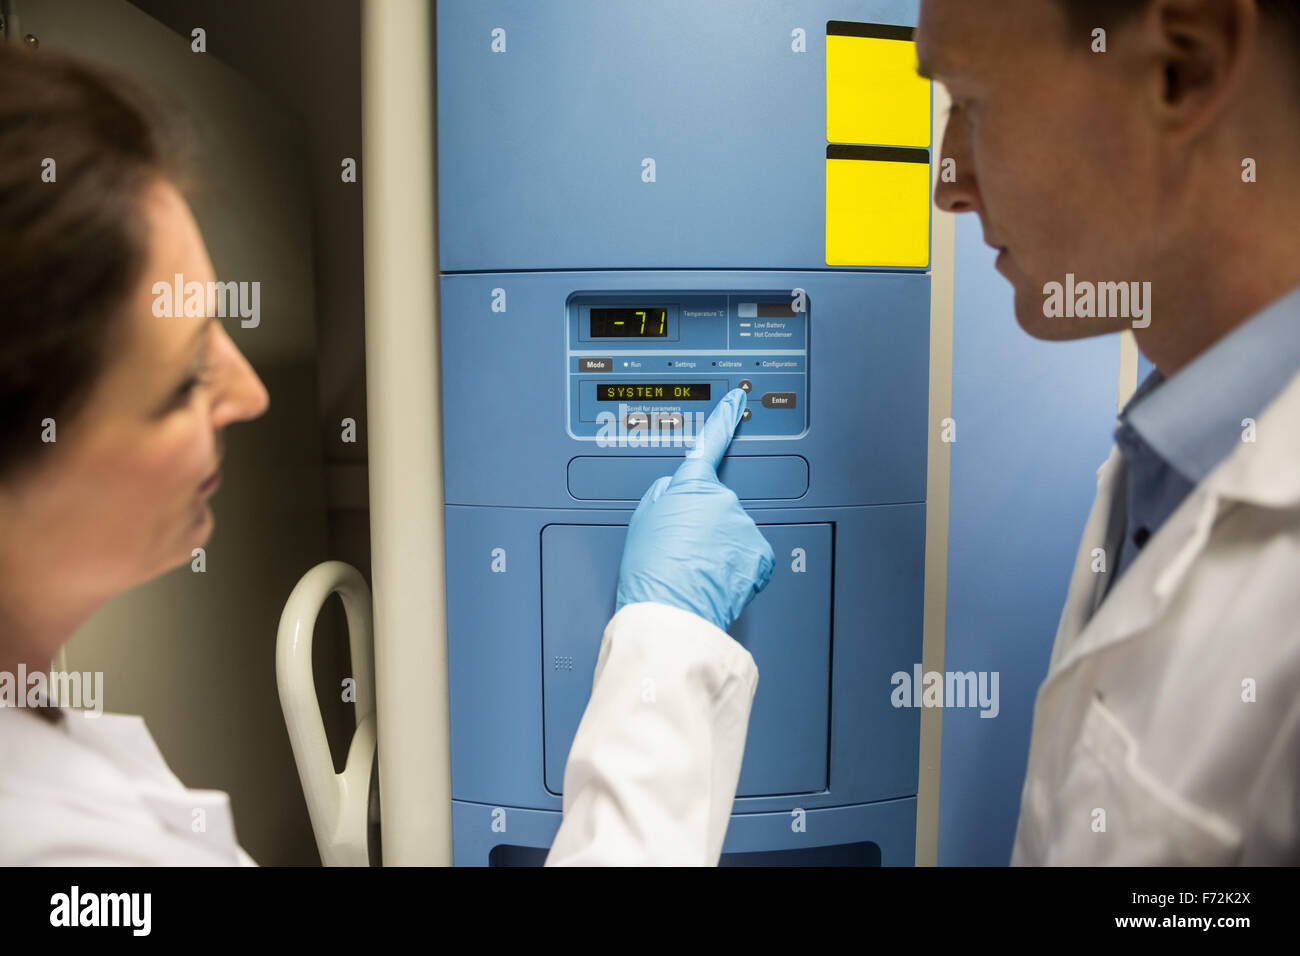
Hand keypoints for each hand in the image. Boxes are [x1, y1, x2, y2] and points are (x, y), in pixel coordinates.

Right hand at [615, 388, 775, 631]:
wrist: (669, 610)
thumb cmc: (650, 571)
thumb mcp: (641, 519)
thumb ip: (663, 494)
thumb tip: (678, 490)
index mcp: (689, 485)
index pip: (709, 444)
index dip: (725, 418)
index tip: (738, 399)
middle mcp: (722, 499)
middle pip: (718, 505)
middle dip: (707, 525)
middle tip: (684, 552)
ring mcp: (744, 525)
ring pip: (735, 533)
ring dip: (722, 550)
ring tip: (698, 571)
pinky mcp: (760, 552)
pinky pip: (750, 557)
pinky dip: (738, 569)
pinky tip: (717, 580)